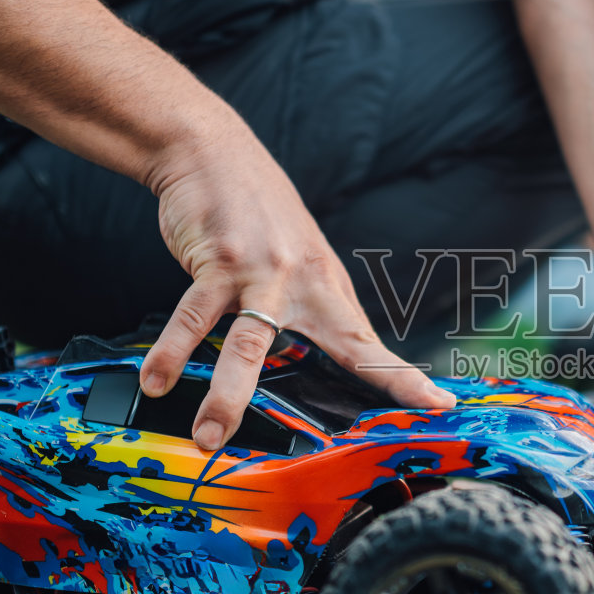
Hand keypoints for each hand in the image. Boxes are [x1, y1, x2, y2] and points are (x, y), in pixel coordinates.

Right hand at [138, 129, 453, 449]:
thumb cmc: (257, 215)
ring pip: (250, 344)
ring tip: (208, 438)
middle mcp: (305, 282)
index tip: (438, 403)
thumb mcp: (301, 259)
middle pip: (342, 346)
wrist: (213, 153)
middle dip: (364, 385)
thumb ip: (314, 309)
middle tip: (359, 440)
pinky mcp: (218, 261)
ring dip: (226, 396)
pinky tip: (155, 382)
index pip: (371, 342)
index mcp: (328, 287)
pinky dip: (170, 353)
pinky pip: (192, 317)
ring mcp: (262, 272)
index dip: (403, 376)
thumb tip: (331, 357)